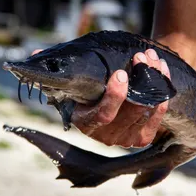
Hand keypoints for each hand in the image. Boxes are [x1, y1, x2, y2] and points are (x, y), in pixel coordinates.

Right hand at [31, 49, 169, 147]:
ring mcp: (125, 138)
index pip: (101, 114)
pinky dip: (162, 96)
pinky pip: (156, 118)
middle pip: (127, 112)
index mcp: (84, 120)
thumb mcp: (78, 76)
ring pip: (144, 110)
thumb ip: (60, 69)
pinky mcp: (142, 138)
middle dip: (138, 82)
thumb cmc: (96, 83)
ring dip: (152, 82)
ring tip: (153, 59)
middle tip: (142, 57)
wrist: (121, 92)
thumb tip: (32, 58)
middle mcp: (104, 134)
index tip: (121, 73)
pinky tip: (162, 74)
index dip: (114, 96)